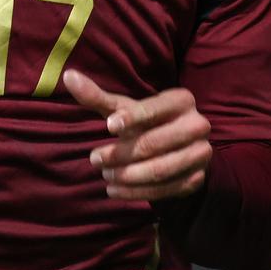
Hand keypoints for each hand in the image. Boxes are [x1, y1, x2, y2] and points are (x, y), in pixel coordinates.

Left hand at [62, 69, 211, 200]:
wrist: (180, 149)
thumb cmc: (146, 122)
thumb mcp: (125, 109)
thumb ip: (98, 96)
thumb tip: (69, 77)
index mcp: (182, 100)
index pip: (154, 109)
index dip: (132, 118)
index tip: (108, 127)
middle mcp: (198, 125)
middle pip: (154, 143)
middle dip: (121, 153)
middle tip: (94, 159)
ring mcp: (201, 154)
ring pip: (160, 169)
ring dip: (127, 175)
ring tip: (105, 175)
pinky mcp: (197, 179)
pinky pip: (165, 190)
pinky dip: (136, 192)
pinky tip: (115, 190)